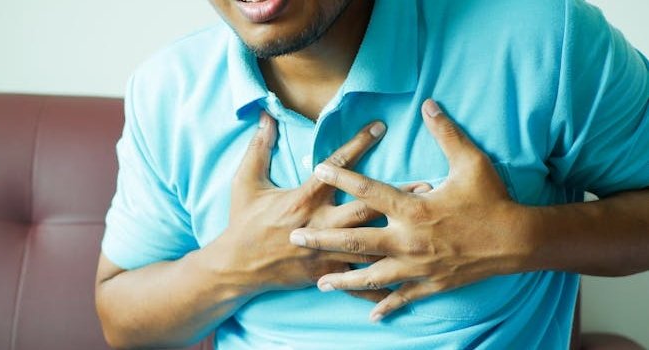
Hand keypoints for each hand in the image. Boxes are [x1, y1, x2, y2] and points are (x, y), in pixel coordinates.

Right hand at [212, 111, 429, 301]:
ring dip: (399, 234)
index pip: (336, 168)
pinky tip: (408, 281)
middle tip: (426, 185)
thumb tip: (266, 118)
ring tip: (425, 224)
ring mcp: (324, 252)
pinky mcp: (325, 273)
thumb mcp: (245, 182)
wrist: (235, 266)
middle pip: (365, 208)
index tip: (380, 127)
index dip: (358, 144)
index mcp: (302, 199)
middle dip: (396, 196)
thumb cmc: (242, 222)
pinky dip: (382, 283)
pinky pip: (358, 280)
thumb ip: (259, 148)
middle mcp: (319, 224)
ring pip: (369, 243)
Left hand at [289, 99, 528, 321]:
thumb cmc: (492, 199)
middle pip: (355, 241)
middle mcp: (408, 240)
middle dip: (322, 240)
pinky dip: (385, 307)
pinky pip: (402, 298)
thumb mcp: (471, 162)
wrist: (517, 240)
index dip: (341, 178)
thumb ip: (446, 133)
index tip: (317, 170)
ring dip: (343, 280)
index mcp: (413, 209)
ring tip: (320, 282)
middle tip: (295, 238)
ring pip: (371, 276)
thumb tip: (429, 104)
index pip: (369, 191)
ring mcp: (417, 266)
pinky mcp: (430, 284)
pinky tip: (369, 315)